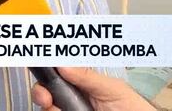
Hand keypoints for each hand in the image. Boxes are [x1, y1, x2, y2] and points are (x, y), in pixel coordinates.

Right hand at [31, 67, 155, 110]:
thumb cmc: (132, 107)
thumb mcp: (112, 88)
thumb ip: (88, 76)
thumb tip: (64, 64)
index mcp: (82, 83)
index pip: (58, 73)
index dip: (47, 70)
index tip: (39, 68)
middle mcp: (73, 99)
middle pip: (46, 92)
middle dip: (40, 91)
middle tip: (45, 97)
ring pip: (47, 108)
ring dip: (47, 107)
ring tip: (55, 109)